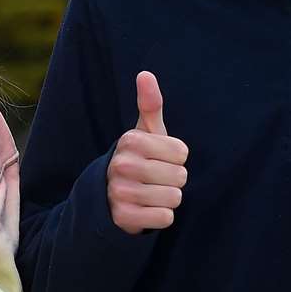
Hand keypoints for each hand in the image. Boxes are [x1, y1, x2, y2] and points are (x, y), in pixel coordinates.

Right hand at [107, 71, 188, 233]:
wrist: (108, 197)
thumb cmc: (138, 159)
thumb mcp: (144, 133)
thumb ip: (150, 104)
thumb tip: (145, 73)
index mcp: (130, 140)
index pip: (182, 153)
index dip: (175, 159)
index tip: (158, 160)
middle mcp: (122, 164)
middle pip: (180, 176)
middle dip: (172, 180)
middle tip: (154, 179)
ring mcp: (120, 192)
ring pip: (174, 198)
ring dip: (167, 199)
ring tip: (150, 194)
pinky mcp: (123, 217)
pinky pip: (165, 218)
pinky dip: (160, 217)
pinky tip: (145, 210)